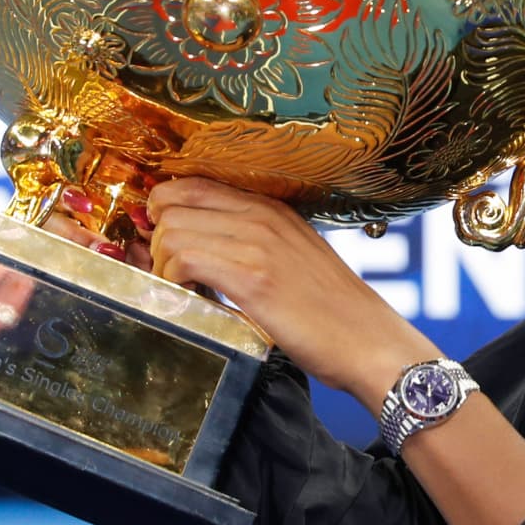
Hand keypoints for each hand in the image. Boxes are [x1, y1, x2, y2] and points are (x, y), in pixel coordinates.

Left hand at [145, 178, 438, 404]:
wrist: (369, 341)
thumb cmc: (332, 310)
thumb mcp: (294, 256)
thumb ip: (251, 241)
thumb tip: (197, 245)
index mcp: (271, 206)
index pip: (190, 183)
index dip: (163, 211)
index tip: (163, 243)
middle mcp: (263, 215)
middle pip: (171, 202)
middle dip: (156, 238)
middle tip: (168, 272)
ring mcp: (258, 243)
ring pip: (172, 230)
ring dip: (163, 264)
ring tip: (184, 291)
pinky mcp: (253, 277)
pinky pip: (185, 259)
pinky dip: (175, 282)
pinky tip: (195, 300)